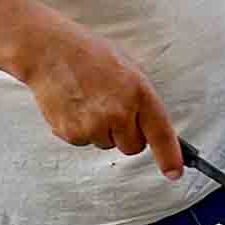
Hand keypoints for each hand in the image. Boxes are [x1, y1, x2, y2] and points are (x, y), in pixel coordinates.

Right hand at [18, 14, 183, 179]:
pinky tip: (76, 107)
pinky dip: (82, 130)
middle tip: (113, 111)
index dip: (169, 157)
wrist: (50, 52)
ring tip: (89, 102)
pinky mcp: (72, 133)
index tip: (173, 172)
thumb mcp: (128, 69)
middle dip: (127, 135)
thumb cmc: (89, 55)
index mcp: (139, 93)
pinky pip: (85, 142)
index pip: (160, 133)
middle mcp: (118, 113)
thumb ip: (141, 99)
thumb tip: (149, 125)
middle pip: (133, 147)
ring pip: (107, 145)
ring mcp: (94, 125)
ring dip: (102, 131)